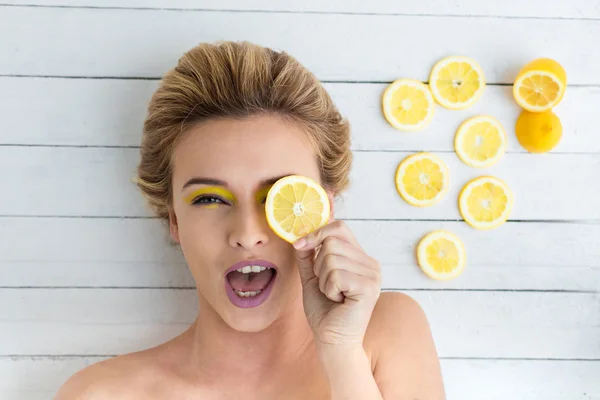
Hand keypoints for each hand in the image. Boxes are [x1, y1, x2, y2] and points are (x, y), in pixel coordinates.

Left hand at [293, 220, 380, 348]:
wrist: (332, 340)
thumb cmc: (324, 311)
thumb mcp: (312, 277)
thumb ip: (308, 256)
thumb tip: (299, 237)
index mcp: (360, 258)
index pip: (340, 228)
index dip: (317, 233)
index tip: (300, 246)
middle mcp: (371, 263)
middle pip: (331, 242)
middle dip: (318, 265)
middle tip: (327, 286)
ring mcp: (373, 275)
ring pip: (331, 258)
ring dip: (323, 280)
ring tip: (333, 295)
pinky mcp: (369, 287)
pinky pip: (336, 275)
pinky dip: (329, 289)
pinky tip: (338, 301)